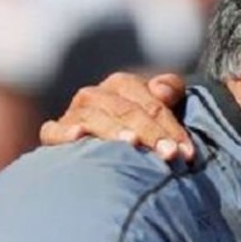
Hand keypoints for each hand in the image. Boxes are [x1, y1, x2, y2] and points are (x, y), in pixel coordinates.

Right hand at [39, 72, 193, 161]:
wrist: (109, 154)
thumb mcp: (162, 109)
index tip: (187, 153)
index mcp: (123, 86)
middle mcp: (97, 95)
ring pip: (95, 118)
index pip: (151, 103)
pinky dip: (64, 133)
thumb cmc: (144, 131)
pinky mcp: (54, 133)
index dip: (171, 127)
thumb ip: (170, 90)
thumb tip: (161, 90)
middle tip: (170, 155)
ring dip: (114, 131)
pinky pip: (53, 131)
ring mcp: (74, 113)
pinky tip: (79, 136)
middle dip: (151, 133)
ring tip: (132, 143)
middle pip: (126, 111)